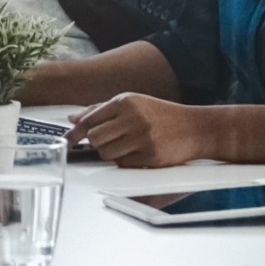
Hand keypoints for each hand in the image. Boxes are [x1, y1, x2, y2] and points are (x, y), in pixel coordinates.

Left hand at [74, 93, 215, 168]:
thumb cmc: (163, 115)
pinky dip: (125, 161)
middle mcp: (133, 117)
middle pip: (95, 138)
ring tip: (126, 146)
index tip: (67, 141)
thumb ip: (101, 110)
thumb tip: (73, 118)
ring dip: (110, 153)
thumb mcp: (134, 104)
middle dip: (97, 143)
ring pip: (106, 153)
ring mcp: (142, 137)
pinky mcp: (150, 155)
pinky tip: (138, 152)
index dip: (75, 133)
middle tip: (108, 142)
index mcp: (126, 101)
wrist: (196, 127)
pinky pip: (123, 164)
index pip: (90, 119)